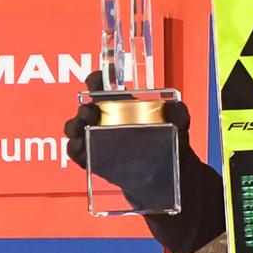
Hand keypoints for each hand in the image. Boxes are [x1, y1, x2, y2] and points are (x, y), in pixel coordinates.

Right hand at [64, 69, 193, 178]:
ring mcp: (95, 137)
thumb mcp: (178, 123)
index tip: (97, 80)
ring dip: (74, 126)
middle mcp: (103, 118)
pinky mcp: (92, 157)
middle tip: (92, 111)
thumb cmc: (169, 141)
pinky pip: (76, 151)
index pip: (100, 86)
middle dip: (84, 107)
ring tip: (83, 127)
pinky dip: (74, 148)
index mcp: (119, 103)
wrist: (168, 172)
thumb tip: (174, 106)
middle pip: (84, 107)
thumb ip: (179, 112)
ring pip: (75, 128)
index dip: (95, 79)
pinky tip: (81, 146)